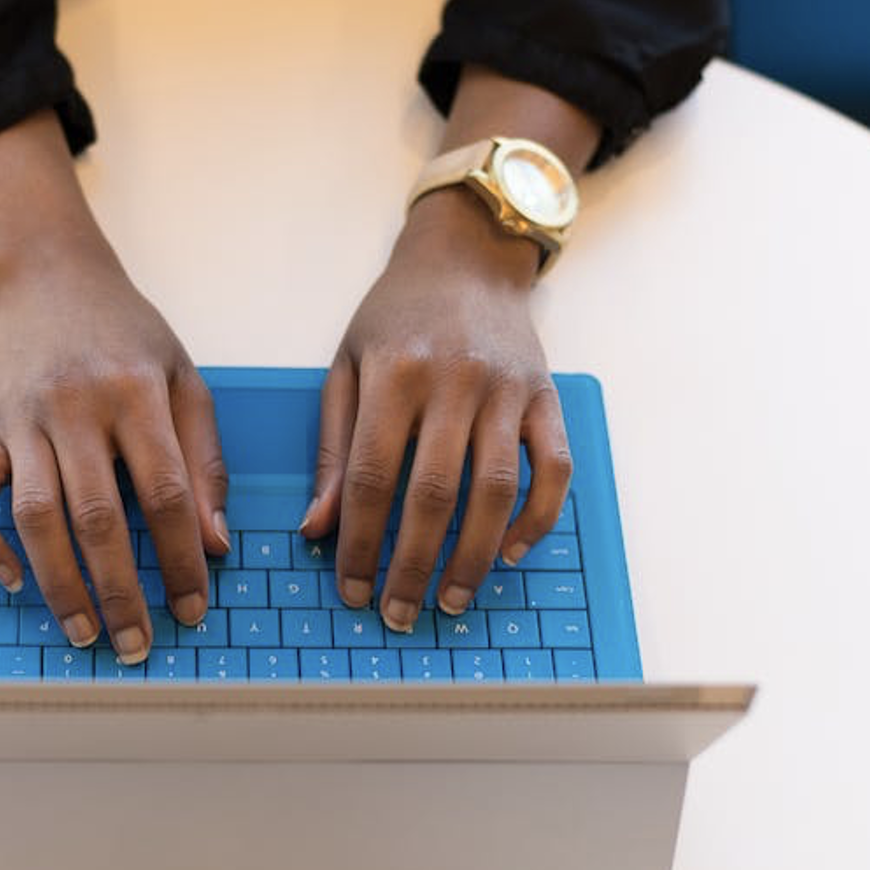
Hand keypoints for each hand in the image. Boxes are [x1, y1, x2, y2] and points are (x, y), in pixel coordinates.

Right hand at [0, 240, 228, 664]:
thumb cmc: (124, 332)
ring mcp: (23, 420)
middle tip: (137, 643)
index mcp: (136, 393)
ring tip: (83, 632)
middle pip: (98, 516)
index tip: (192, 607)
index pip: (166, 493)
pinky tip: (12, 580)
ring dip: (58, 583)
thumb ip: (204, 459)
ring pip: (35, 516)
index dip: (181, 558)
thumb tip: (214, 543)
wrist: (46, 275)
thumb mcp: (183, 378)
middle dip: (120, 590)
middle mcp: (76, 408)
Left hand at [300, 188, 571, 631]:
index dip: (359, 542)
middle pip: (433, 494)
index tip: (351, 589)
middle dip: (412, 564)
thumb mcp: (347, 366)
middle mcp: (454, 382)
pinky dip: (537, 517)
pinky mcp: (546, 396)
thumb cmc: (397, 315)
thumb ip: (332, 447)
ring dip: (474, 556)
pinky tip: (512, 552)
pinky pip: (552, 469)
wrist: (467, 256)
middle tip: (399, 613)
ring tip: (451, 599)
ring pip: (496, 490)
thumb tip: (316, 529)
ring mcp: (507, 390)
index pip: (371, 476)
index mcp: (393, 373)